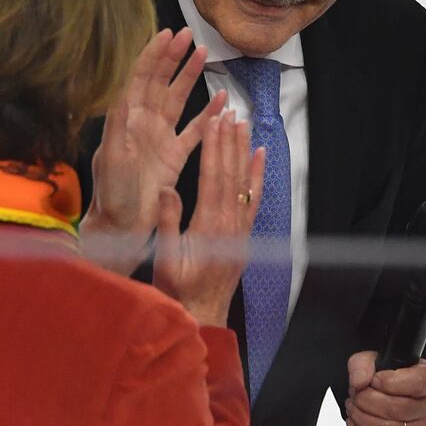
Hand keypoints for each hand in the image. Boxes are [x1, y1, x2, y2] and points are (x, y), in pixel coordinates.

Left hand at [81, 28, 224, 275]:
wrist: (121, 225)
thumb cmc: (111, 194)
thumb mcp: (111, 158)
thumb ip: (118, 127)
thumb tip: (124, 95)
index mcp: (127, 120)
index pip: (140, 79)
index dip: (154, 55)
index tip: (168, 34)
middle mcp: (144, 124)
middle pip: (160, 82)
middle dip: (174, 57)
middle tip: (190, 36)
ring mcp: (160, 138)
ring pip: (178, 100)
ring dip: (190, 78)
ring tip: (206, 56)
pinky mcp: (175, 156)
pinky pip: (194, 129)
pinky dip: (207, 114)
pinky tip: (221, 100)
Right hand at [153, 111, 263, 326]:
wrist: (204, 313)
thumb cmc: (179, 288)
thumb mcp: (165, 258)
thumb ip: (169, 222)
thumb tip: (168, 188)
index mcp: (208, 226)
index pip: (212, 179)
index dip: (214, 149)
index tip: (214, 122)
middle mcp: (230, 223)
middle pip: (231, 174)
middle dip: (229, 141)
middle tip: (229, 112)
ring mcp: (240, 228)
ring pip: (244, 182)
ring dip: (244, 151)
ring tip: (244, 124)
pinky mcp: (244, 233)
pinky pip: (254, 198)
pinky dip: (257, 176)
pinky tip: (260, 156)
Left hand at [344, 352, 425, 425]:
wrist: (391, 396)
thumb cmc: (388, 377)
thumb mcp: (373, 360)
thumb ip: (363, 365)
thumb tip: (359, 383)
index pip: (418, 383)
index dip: (390, 382)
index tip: (373, 380)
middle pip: (400, 409)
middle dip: (368, 402)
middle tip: (355, 395)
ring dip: (362, 420)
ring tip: (354, 409)